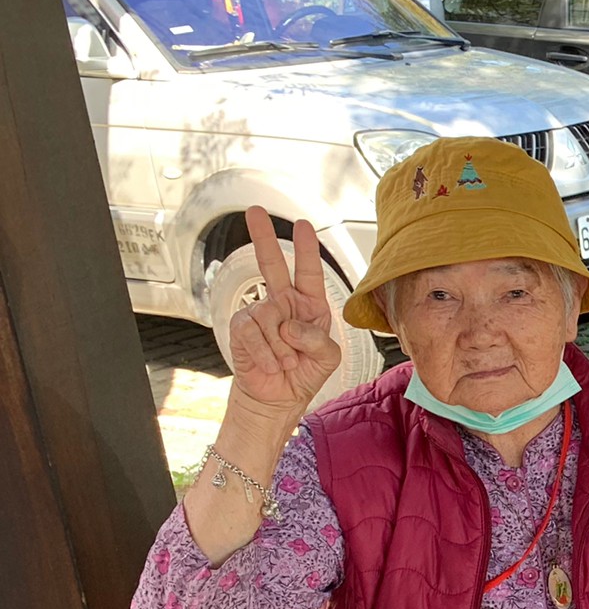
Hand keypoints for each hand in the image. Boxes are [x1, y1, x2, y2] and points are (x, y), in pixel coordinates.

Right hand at [225, 207, 341, 416]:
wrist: (278, 398)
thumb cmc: (305, 373)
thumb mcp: (327, 357)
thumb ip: (317, 339)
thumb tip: (288, 323)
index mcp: (309, 305)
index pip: (308, 272)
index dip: (306, 249)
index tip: (303, 225)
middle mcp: (283, 303)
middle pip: (271, 265)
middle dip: (263, 237)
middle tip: (255, 210)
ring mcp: (260, 313)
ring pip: (269, 316)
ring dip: (282, 346)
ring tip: (288, 363)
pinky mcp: (241, 328)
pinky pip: (253, 332)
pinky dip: (267, 353)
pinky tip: (272, 365)